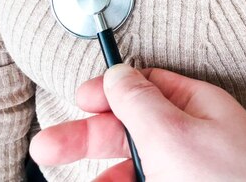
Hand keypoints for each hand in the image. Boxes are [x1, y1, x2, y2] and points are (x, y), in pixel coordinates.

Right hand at [29, 63, 245, 181]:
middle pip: (130, 128)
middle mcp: (194, 139)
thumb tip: (116, 74)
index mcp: (198, 109)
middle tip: (47, 148)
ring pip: (134, 167)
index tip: (78, 100)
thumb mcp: (173, 134)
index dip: (109, 90)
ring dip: (105, 176)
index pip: (147, 86)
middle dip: (88, 137)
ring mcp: (188, 172)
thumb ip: (139, 101)